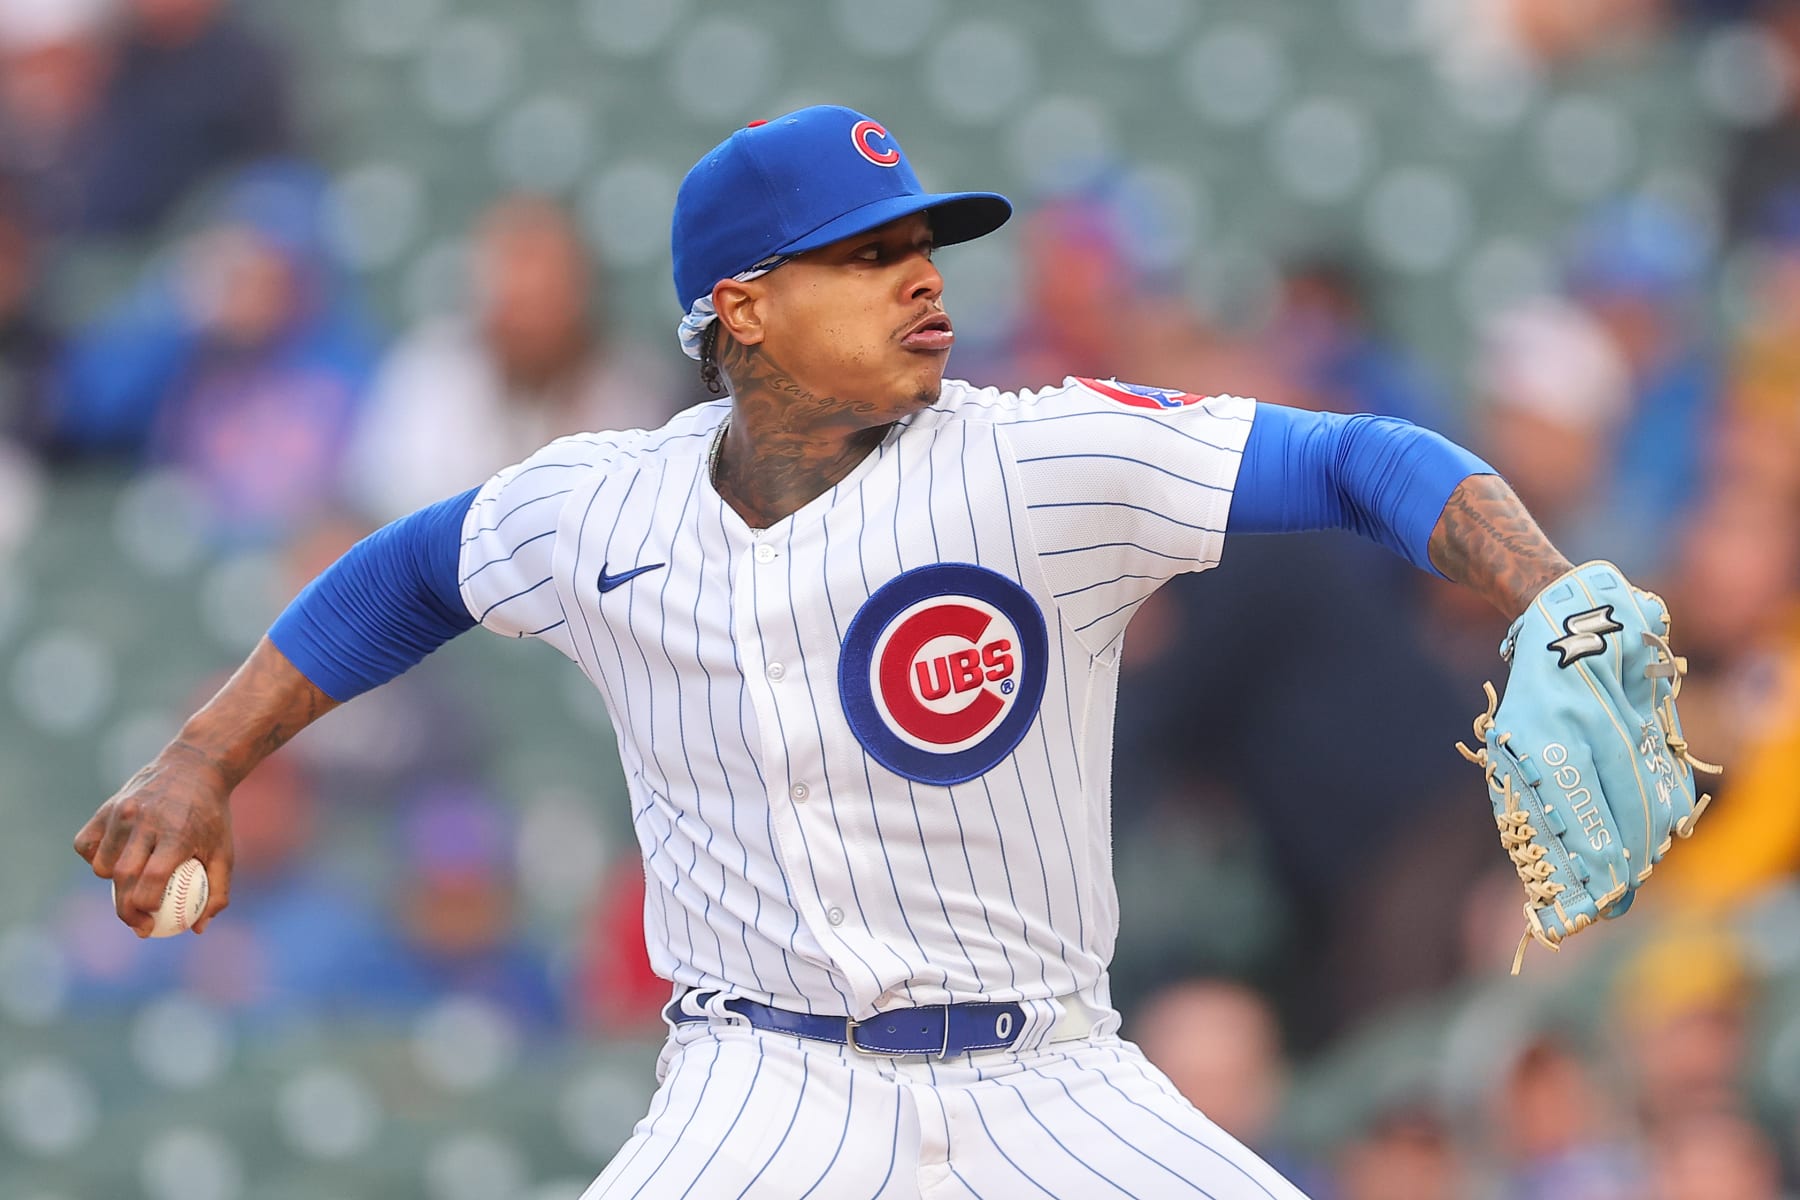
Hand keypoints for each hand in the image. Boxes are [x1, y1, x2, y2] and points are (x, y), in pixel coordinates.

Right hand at [73, 746, 233, 936]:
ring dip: (112, 882)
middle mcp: (145, 821)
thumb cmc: (211, 816)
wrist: (194, 767)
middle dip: (125, 909)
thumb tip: (197, 928)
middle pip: (123, 877)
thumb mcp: (224, 851)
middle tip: (136, 923)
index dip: (144, 907)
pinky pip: (87, 846)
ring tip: (133, 883)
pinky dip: (95, 860)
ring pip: (102, 865)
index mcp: (177, 832)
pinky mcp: (106, 808)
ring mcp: (122, 812)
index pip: (152, 879)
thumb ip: (217, 891)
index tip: (149, 925)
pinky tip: (115, 861)